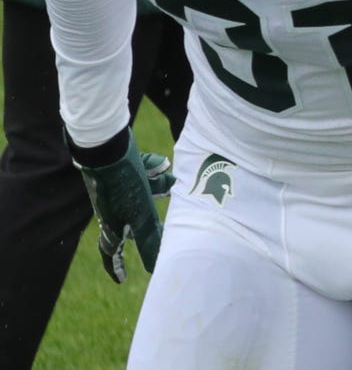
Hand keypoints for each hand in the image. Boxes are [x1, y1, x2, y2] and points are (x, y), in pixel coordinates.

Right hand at [75, 132, 171, 282]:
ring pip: (142, 195)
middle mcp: (112, 209)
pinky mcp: (122, 171)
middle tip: (159, 228)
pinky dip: (154, 171)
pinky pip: (142, 175)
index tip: (121, 280)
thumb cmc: (123, 186)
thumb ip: (149, 240)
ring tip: (172, 183)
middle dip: (148, 224)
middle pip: (132, 222)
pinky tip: (164, 164)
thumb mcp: (140, 216)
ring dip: (159, 189)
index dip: (116, 267)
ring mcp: (116, 191)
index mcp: (112, 224)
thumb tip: (155, 269)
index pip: (111, 252)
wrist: (105, 147)